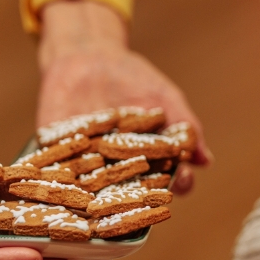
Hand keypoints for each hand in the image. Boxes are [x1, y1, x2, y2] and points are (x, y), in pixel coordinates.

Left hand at [36, 0, 209, 193]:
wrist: (87, 53)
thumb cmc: (133, 77)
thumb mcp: (163, 97)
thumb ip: (184, 126)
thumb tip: (205, 160)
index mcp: (148, 160)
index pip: (168, 178)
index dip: (177, 181)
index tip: (182, 179)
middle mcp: (118, 170)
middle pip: (132, 191)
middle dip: (140, 197)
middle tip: (146, 199)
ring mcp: (85, 165)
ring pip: (95, 189)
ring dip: (99, 199)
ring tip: (105, 205)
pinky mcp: (54, 155)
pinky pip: (56, 172)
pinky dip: (59, 180)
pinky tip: (65, 185)